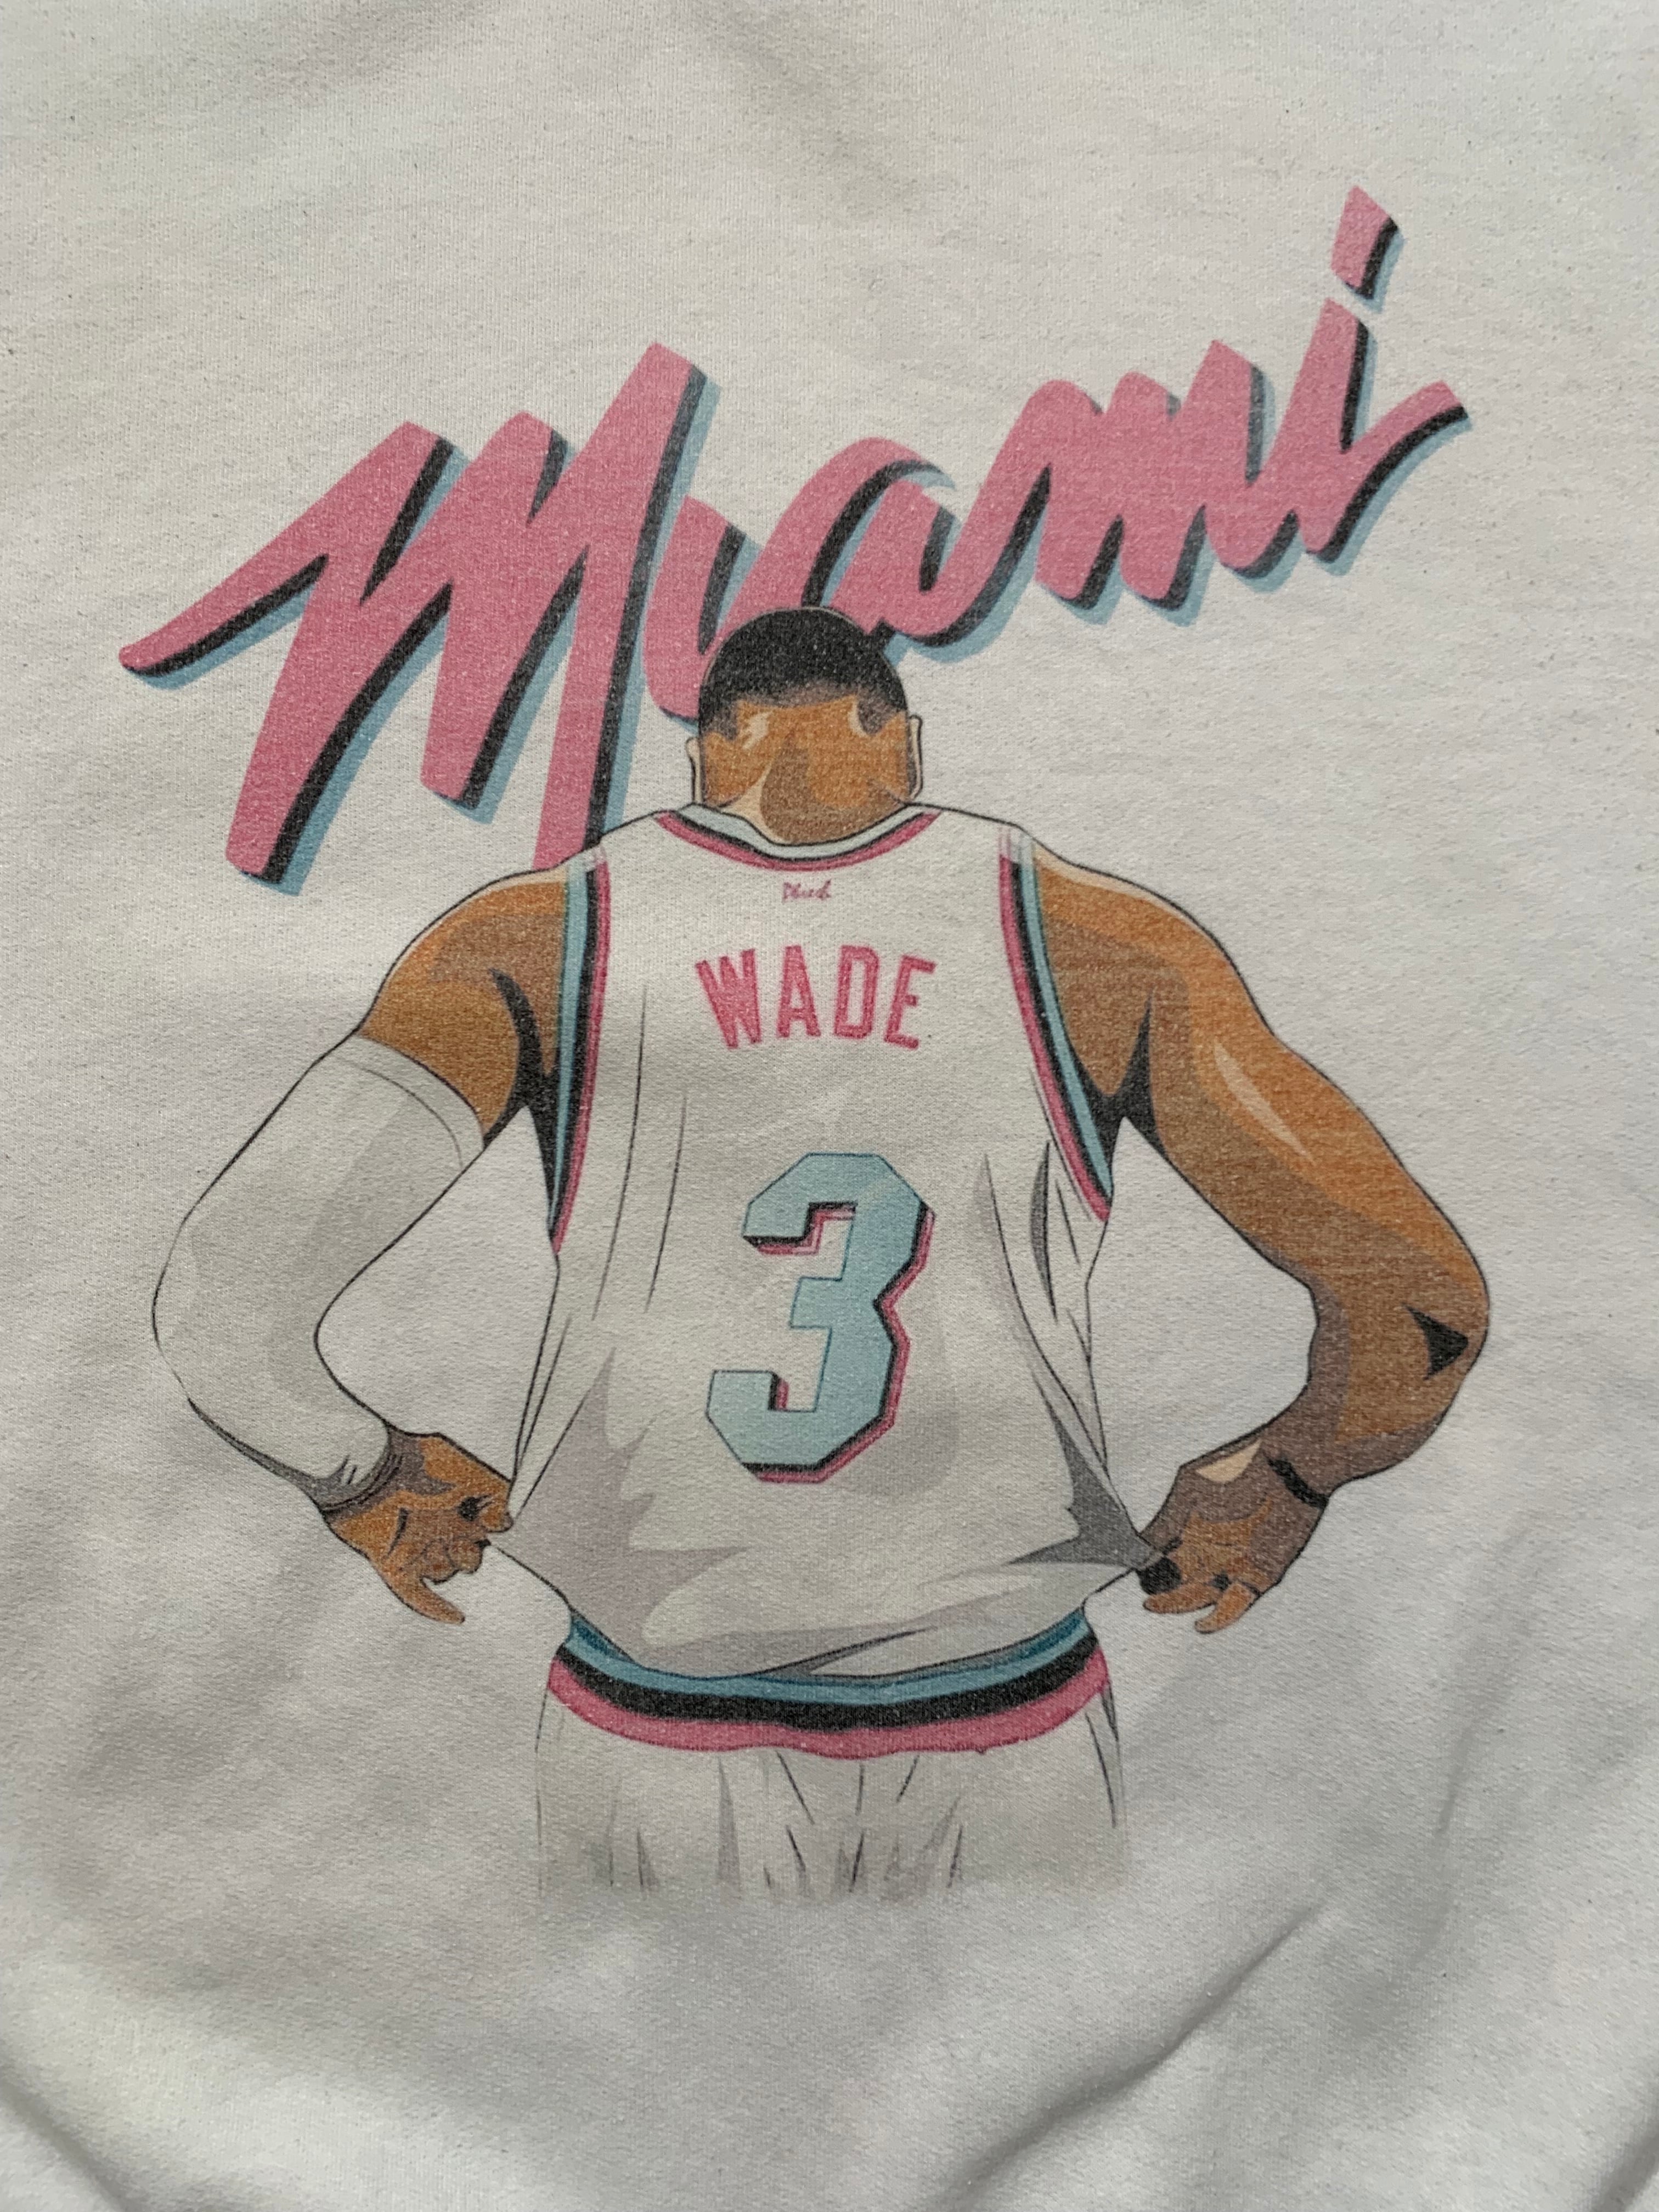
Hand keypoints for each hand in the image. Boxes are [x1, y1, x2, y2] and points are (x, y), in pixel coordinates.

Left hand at [321, 1431, 511, 1623]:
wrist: (370, 1472)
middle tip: (459, 1535)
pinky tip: (457, 1616)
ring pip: (445, 1572)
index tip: (496, 1526)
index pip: (483, 1528)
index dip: (491, 1529)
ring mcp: (414, 1547)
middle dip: (470, 1550)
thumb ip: (495, 1493)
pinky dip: (438, 1608)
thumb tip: (505, 1522)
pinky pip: (417, 1595)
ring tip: (436, 1542)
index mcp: (452, 1504)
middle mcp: (435, 1526)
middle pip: (467, 1555)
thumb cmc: (415, 1464)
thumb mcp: (467, 1470)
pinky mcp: (393, 1565)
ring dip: (447, 1563)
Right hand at [1137, 1444, 1324, 1632]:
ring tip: (1157, 1606)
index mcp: (1191, 1525)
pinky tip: (1201, 1624)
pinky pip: (1236, 1604)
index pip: (1162, 1556)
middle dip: (1162, 1593)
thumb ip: (1164, 1523)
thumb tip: (1140, 1548)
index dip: (1148, 1568)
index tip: (1137, 1574)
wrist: (1288, 1466)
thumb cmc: (1240, 1468)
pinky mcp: (1259, 1575)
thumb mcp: (1188, 1491)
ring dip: (1180, 1604)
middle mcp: (1211, 1548)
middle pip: (1179, 1581)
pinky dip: (1219, 1618)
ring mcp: (1234, 1563)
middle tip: (1148, 1599)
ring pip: (1201, 1595)